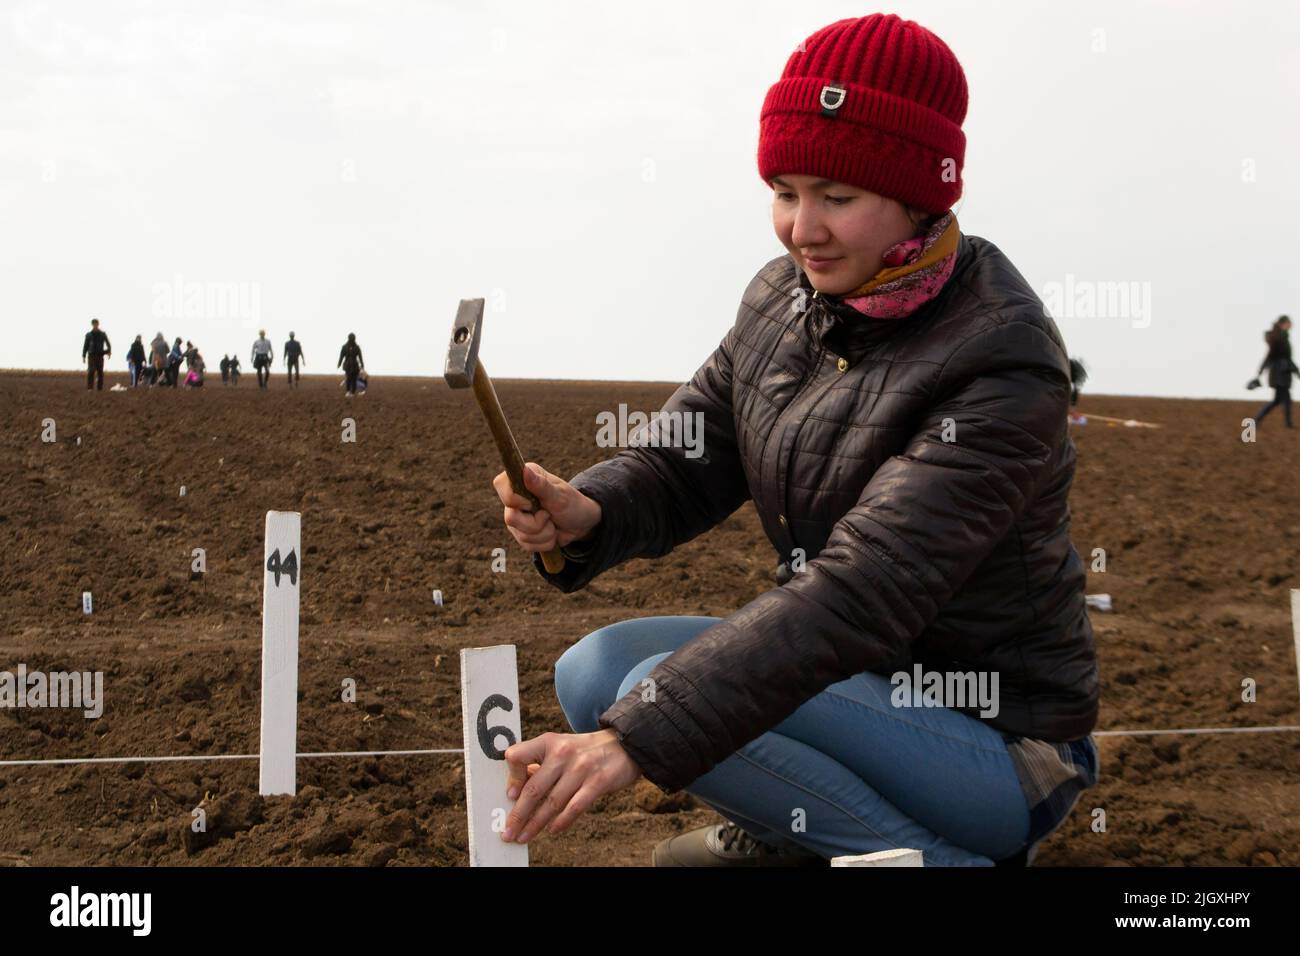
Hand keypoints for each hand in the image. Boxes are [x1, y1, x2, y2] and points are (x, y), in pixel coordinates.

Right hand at [494, 462, 601, 551]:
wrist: (580, 523)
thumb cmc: (571, 503)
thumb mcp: (559, 495)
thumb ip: (541, 485)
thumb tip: (524, 470)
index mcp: (521, 478)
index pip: (501, 486)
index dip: (517, 500)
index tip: (533, 503)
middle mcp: (514, 497)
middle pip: (510, 518)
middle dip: (537, 523)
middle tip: (549, 515)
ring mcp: (515, 516)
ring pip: (521, 535)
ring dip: (544, 534)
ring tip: (553, 524)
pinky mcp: (520, 533)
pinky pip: (527, 545)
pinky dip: (544, 542)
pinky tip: (551, 533)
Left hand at [501, 730, 641, 842]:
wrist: (624, 745)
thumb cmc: (584, 752)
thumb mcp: (560, 748)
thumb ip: (539, 765)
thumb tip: (515, 792)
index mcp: (549, 742)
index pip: (518, 756)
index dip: (512, 778)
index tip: (510, 797)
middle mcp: (563, 753)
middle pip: (534, 789)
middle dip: (518, 815)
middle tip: (508, 832)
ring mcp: (581, 768)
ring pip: (552, 802)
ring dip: (535, 824)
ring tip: (524, 836)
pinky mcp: (598, 782)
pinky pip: (575, 807)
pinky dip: (562, 822)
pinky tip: (552, 830)